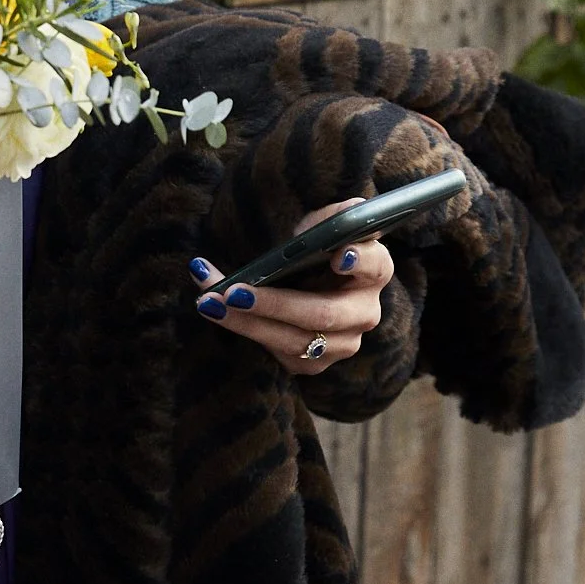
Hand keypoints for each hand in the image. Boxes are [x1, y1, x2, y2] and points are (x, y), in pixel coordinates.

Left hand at [189, 209, 390, 372]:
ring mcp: (342, 344)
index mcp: (374, 271)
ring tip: (210, 301)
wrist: (307, 286)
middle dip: (274, 303)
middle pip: (322, 314)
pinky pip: (277, 352)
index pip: (374, 265)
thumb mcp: (322, 229)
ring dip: (245, 322)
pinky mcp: (313, 363)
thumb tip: (335, 222)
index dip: (358, 261)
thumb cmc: (315, 253)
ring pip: (293, 340)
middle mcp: (365, 313)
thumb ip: (330, 220)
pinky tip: (214, 310)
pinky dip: (242, 329)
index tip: (337, 257)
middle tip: (233, 291)